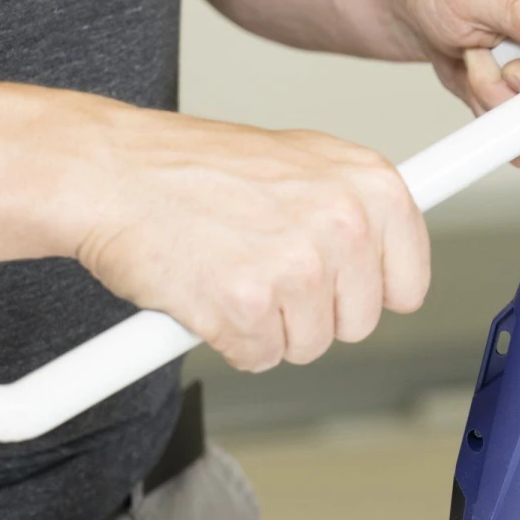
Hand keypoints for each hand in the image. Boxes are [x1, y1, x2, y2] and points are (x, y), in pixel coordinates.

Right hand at [74, 109, 428, 371]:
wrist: (110, 172)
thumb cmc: (195, 168)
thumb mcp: (298, 162)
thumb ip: (352, 207)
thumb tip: (393, 254)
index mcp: (372, 184)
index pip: (409, 283)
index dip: (369, 293)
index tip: (339, 285)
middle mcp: (346, 222)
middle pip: (358, 323)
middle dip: (311, 311)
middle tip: (263, 268)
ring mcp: (299, 266)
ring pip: (309, 345)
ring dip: (268, 325)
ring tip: (231, 270)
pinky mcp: (248, 306)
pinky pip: (259, 357)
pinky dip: (228, 338)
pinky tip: (206, 291)